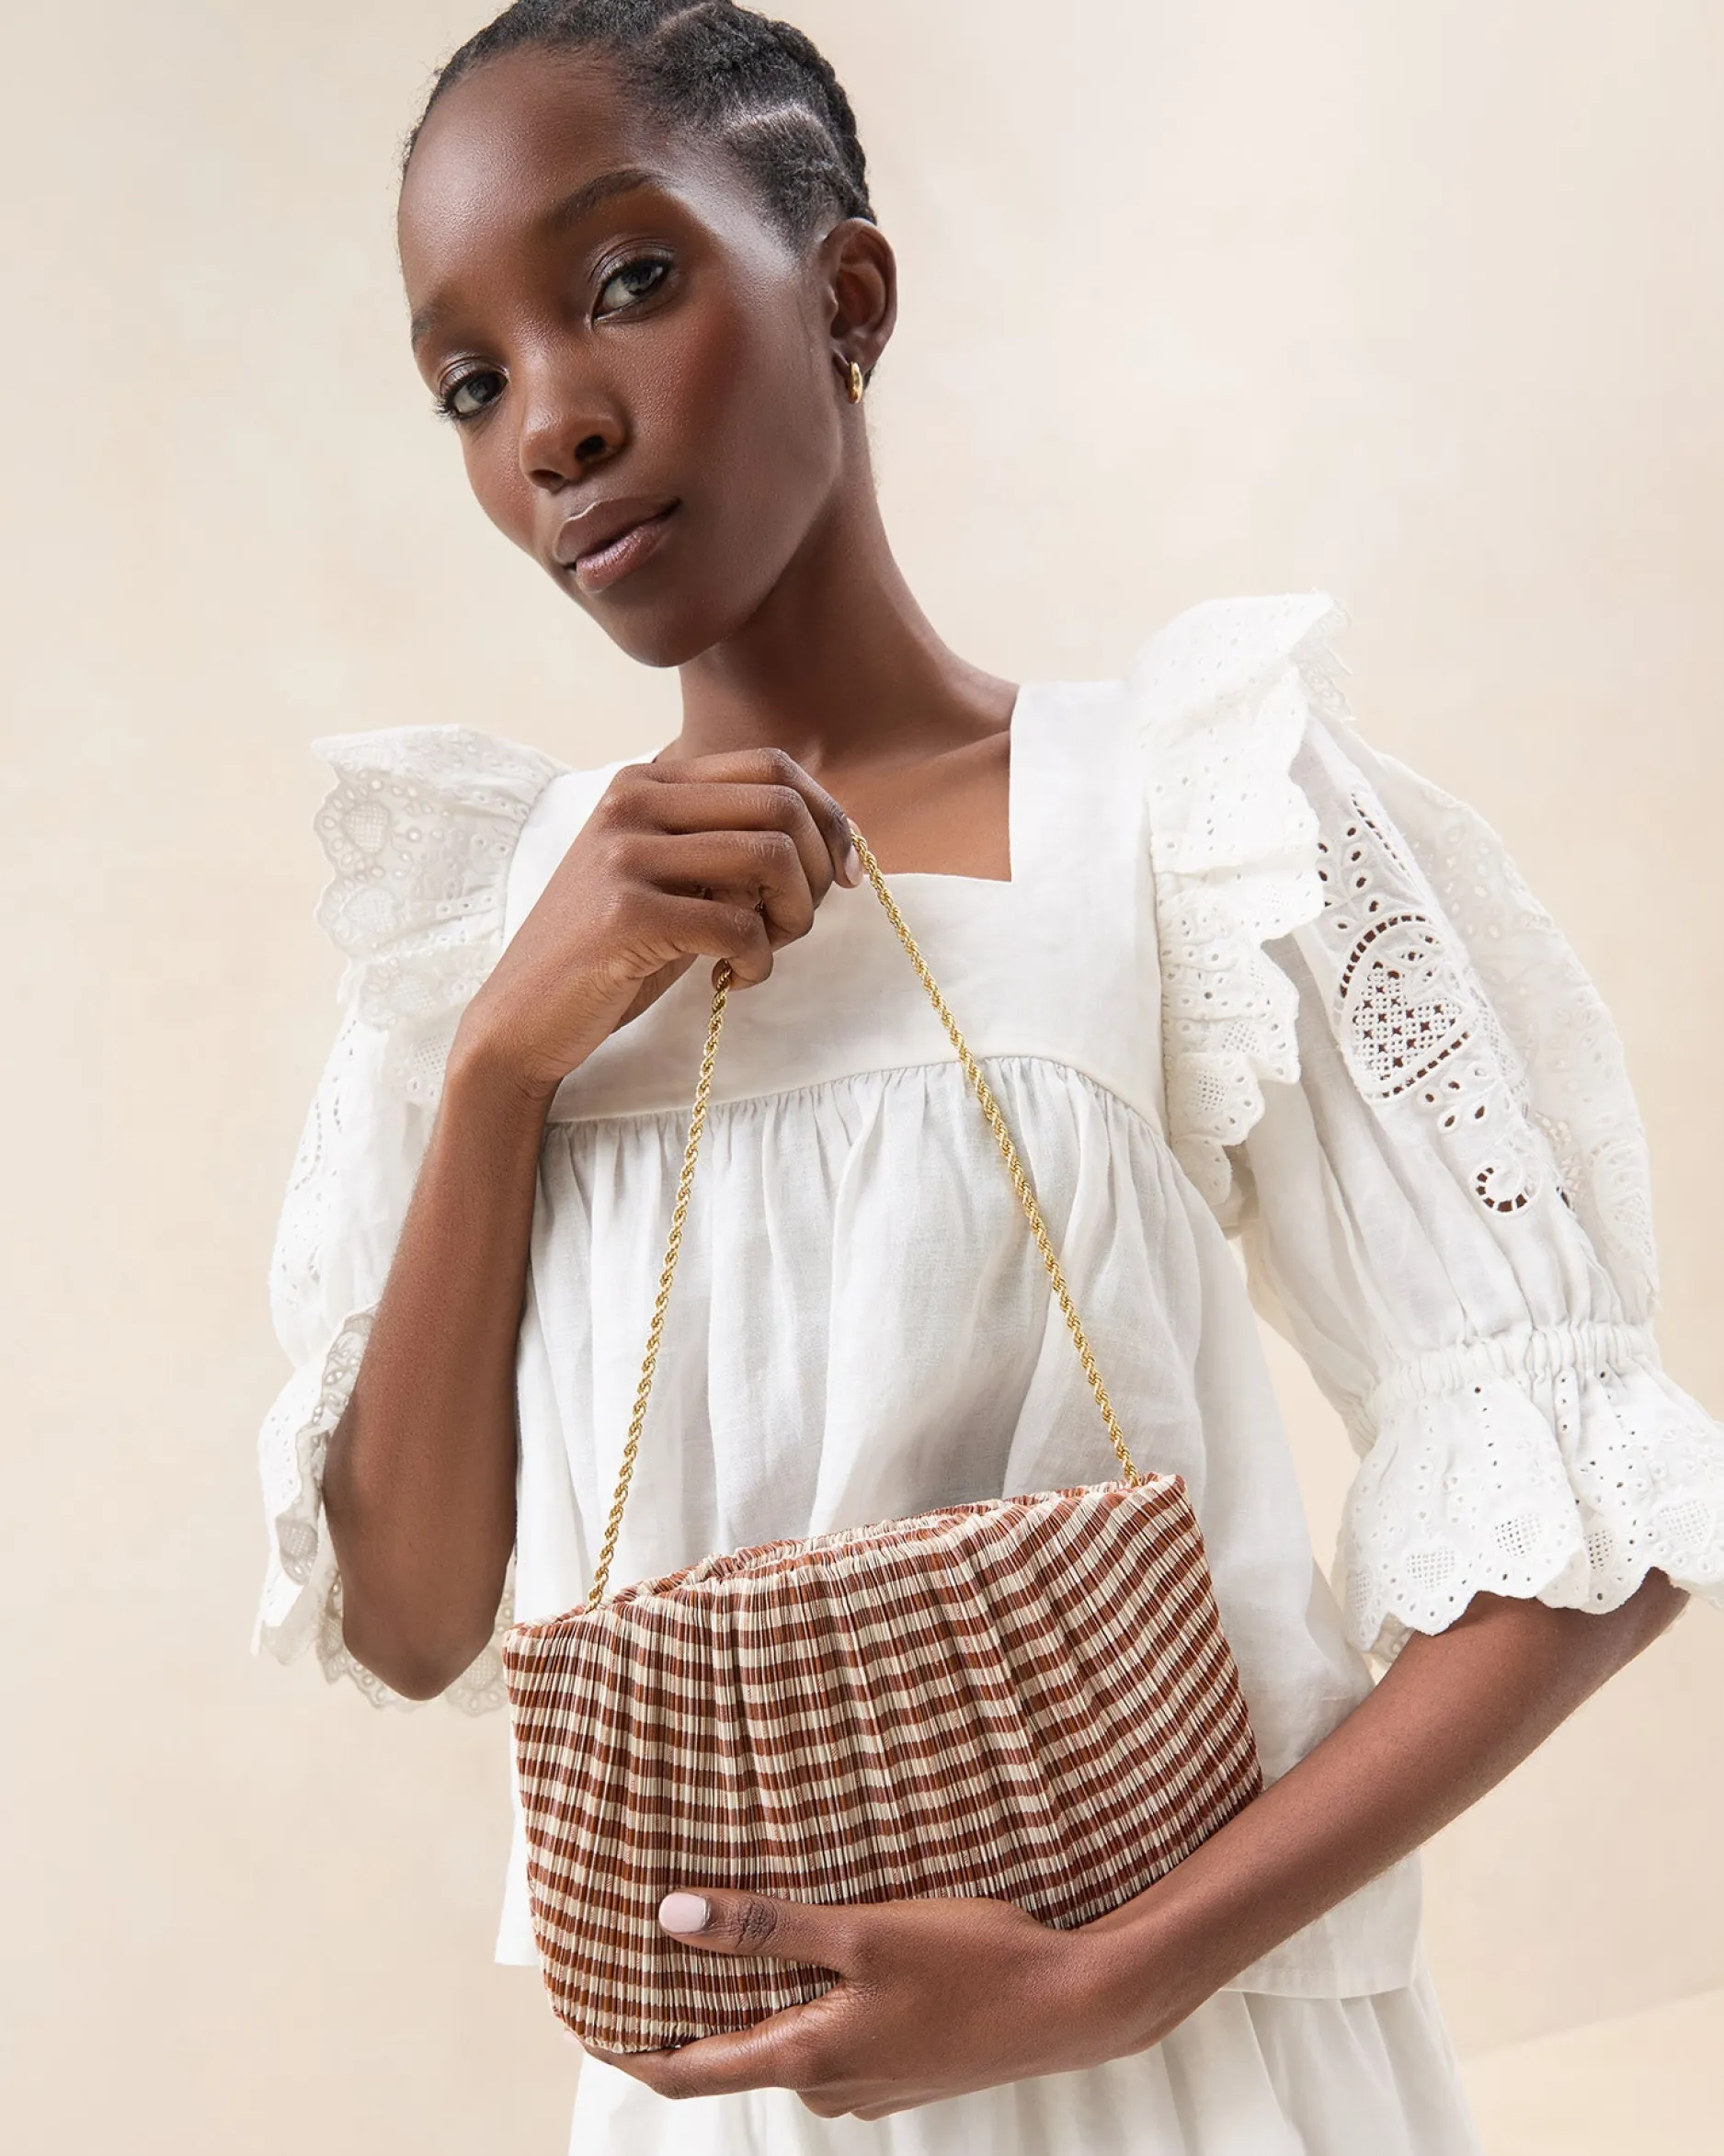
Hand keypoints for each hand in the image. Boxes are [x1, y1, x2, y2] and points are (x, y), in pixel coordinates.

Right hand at [453, 748, 860, 1102]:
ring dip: (794, 918)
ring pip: (771, 857)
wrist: (522, 1017)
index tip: (844, 874)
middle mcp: (632, 800)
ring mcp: (625, 853)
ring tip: (764, 953)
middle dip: (817, 872)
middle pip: (782, 805)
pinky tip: (733, 978)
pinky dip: (758, 962)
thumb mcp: (670, 879)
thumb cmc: (613, 954)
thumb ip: (729, 846)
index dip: (828, 817)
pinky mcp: (626, 913)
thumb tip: (835, 840)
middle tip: (795, 925)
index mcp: (647, 781)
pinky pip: (740, 925)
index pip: (773, 764)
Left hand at [585, 1887, 1156, 2119]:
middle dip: (690, 2012)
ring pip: (788, 2044)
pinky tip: (821, 1958)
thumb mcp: (862, 1931)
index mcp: (809, 2056)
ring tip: (732, 1939)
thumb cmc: (973, 1961)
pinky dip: (808, 2004)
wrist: (1075, 2005)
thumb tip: (674, 1916)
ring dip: (757, 2002)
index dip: (630, 2049)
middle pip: (734, 2056)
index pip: (687, 2070)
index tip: (588, 2017)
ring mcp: (870, 2084)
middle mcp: (830, 2086)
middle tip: (651, 1956)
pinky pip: (833, 2040)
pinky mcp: (904, 2068)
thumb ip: (767, 1925)